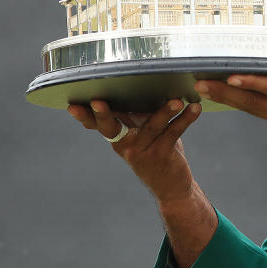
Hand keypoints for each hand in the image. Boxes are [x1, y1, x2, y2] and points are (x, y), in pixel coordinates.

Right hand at [67, 98, 201, 203]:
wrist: (172, 186)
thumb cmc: (155, 150)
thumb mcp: (140, 133)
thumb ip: (134, 115)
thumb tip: (136, 81)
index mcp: (117, 136)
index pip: (96, 124)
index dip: (84, 115)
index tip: (71, 105)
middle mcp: (125, 145)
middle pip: (111, 127)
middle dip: (103, 114)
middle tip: (97, 102)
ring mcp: (142, 151)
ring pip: (151, 126)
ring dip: (164, 111)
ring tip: (176, 100)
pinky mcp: (162, 154)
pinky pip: (174, 133)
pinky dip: (185, 119)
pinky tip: (195, 108)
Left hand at [195, 51, 266, 177]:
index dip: (250, 82)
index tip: (228, 77)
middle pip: (253, 101)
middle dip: (224, 92)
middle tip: (199, 84)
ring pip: (253, 109)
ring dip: (229, 99)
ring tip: (207, 89)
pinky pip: (262, 114)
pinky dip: (245, 105)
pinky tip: (233, 99)